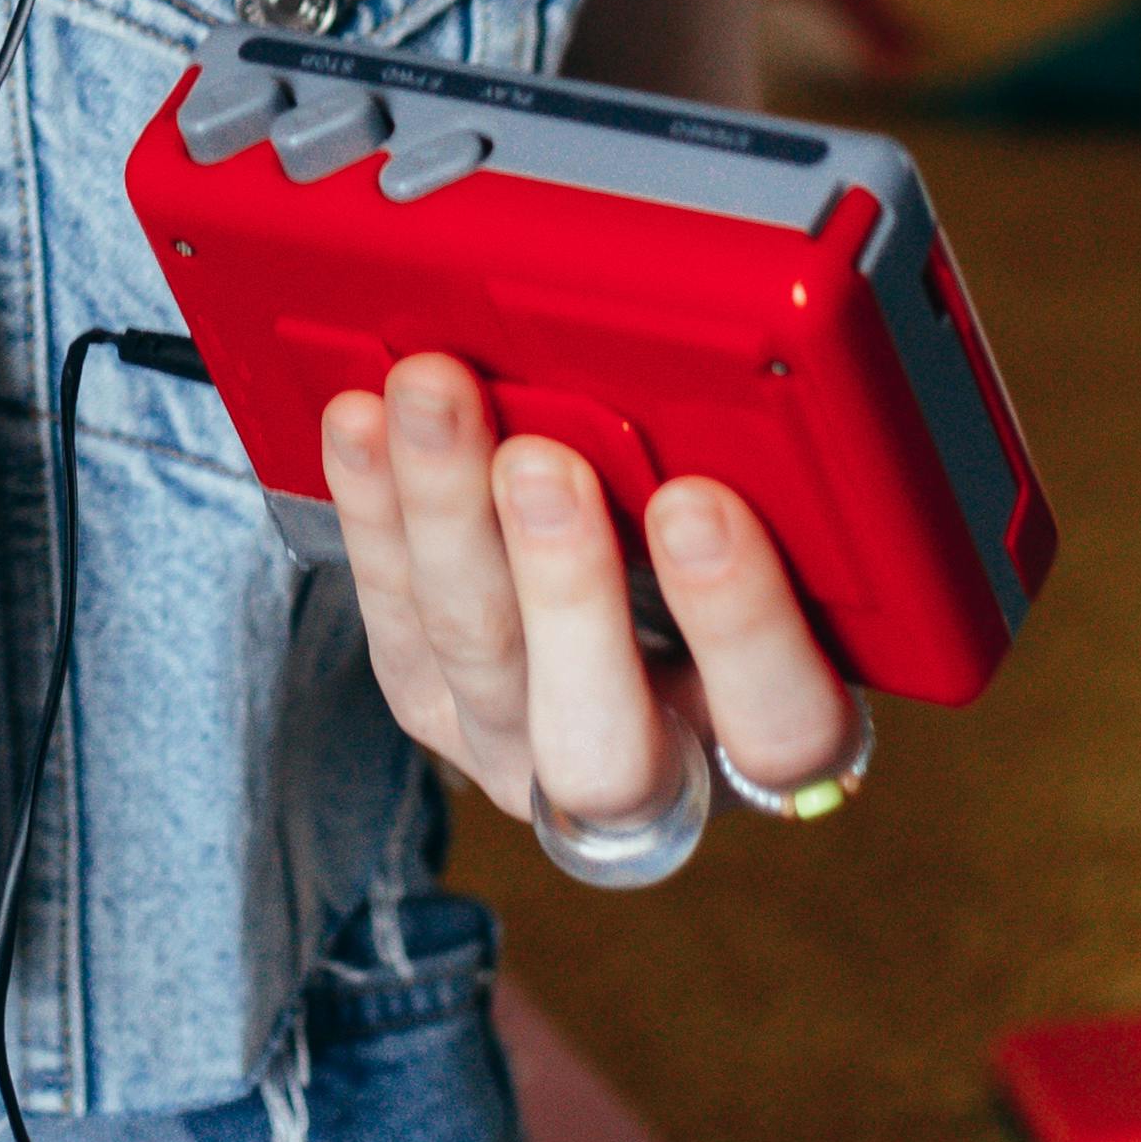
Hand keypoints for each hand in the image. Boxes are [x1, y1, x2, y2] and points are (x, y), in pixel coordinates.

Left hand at [322, 354, 860, 849]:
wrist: (621, 628)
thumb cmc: (718, 550)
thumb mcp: (776, 535)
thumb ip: (756, 483)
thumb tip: (713, 369)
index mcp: (763, 733)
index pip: (782, 726)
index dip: (742, 625)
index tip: (697, 502)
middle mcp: (644, 773)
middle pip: (602, 742)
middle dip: (564, 590)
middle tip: (540, 461)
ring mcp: (517, 745)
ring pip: (475, 652)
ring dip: (446, 510)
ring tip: (433, 394)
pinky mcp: (428, 701)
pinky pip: (391, 613)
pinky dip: (372, 508)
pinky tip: (358, 418)